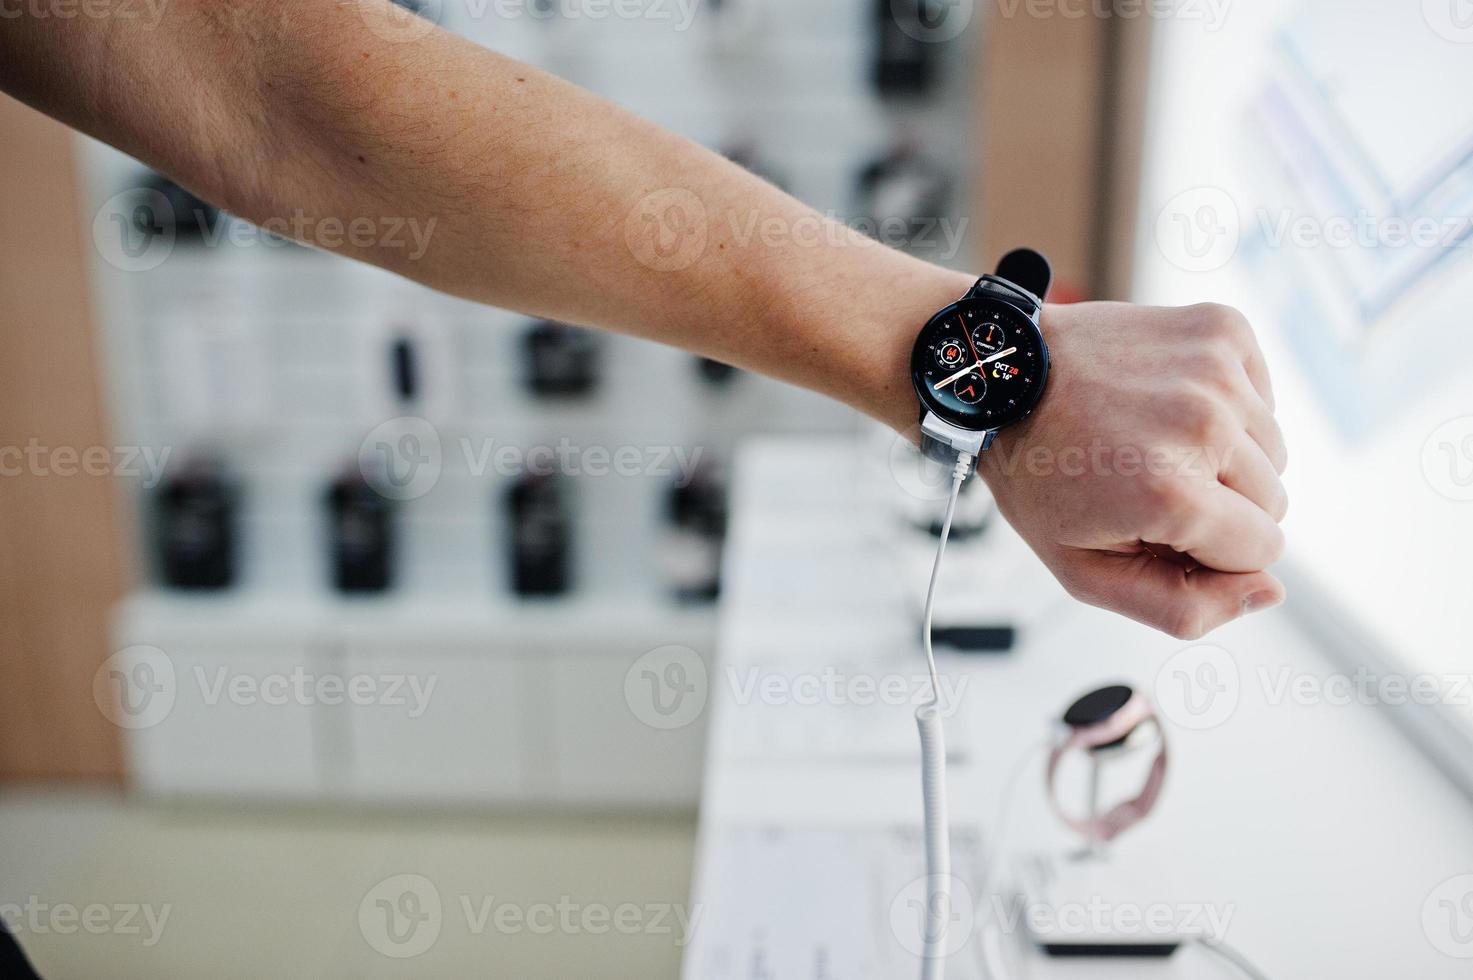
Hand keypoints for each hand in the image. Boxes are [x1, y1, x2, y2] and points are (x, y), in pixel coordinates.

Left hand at [977, 301, 1287, 639]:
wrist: (1005, 378)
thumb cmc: (1040, 476)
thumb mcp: (1085, 571)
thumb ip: (1183, 605)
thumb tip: (1271, 591)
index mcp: (1171, 493)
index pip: (1262, 551)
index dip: (1211, 550)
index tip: (1157, 523)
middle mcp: (1203, 424)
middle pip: (1274, 501)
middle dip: (1220, 506)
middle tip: (1147, 480)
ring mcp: (1215, 368)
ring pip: (1272, 450)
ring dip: (1225, 456)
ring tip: (1152, 440)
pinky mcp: (1221, 328)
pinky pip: (1263, 397)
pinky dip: (1227, 406)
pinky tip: (1165, 403)